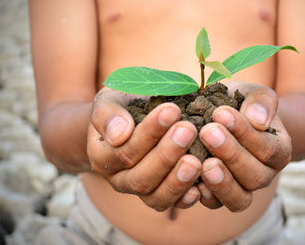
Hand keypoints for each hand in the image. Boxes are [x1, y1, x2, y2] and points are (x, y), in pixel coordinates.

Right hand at [87, 87, 201, 210]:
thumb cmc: (124, 105)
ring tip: (197, 160)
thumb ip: (108, 115)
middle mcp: (120, 179)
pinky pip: (174, 204)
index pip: (124, 151)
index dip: (149, 133)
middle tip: (188, 130)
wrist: (133, 116)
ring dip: (178, 180)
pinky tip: (202, 186)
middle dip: (166, 155)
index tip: (172, 110)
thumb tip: (119, 135)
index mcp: (102, 157)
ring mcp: (142, 191)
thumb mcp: (110, 100)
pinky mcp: (163, 195)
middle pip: (141, 178)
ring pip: (157, 197)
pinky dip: (187, 197)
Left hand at [197, 82, 291, 211]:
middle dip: (230, 154)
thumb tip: (258, 120)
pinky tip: (192, 182)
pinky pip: (215, 204)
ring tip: (203, 163)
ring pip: (238, 198)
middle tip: (207, 132)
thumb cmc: (242, 105)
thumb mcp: (254, 94)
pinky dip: (204, 195)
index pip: (267, 148)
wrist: (227, 116)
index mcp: (278, 150)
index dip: (244, 132)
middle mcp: (264, 175)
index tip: (220, 113)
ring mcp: (242, 189)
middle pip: (254, 176)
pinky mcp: (219, 197)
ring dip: (221, 182)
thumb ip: (261, 102)